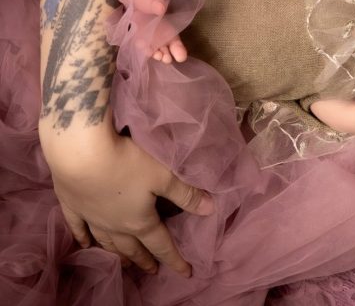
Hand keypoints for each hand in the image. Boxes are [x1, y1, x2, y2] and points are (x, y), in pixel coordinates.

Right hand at [43, 127, 213, 276]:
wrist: (79, 153)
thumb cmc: (128, 163)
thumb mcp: (164, 176)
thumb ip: (186, 194)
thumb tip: (211, 210)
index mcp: (140, 221)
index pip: (162, 245)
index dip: (175, 259)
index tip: (185, 273)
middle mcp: (114, 225)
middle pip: (132, 247)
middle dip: (145, 260)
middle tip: (152, 270)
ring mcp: (91, 217)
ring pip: (106, 241)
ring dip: (117, 253)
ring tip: (124, 263)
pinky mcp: (71, 205)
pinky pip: (78, 227)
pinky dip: (82, 238)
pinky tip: (84, 244)